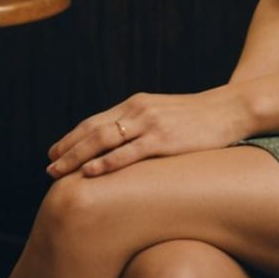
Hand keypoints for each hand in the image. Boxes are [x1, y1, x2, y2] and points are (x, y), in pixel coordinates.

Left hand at [44, 88, 252, 178]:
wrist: (229, 110)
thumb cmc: (198, 118)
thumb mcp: (164, 114)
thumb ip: (142, 124)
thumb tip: (121, 143)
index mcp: (136, 104)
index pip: (95, 121)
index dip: (72, 137)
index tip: (55, 151)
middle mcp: (137, 110)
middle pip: (92, 130)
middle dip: (67, 149)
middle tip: (49, 166)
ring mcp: (150, 124)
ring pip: (103, 140)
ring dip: (77, 157)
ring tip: (59, 172)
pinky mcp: (163, 140)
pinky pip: (128, 153)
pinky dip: (106, 163)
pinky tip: (90, 173)